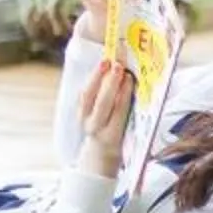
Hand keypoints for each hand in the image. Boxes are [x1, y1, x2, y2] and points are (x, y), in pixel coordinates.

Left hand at [75, 59, 133, 178]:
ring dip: (97, 78)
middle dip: (110, 83)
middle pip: (103, 103)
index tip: (130, 77)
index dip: (124, 93)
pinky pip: (82, 95)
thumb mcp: (128, 131)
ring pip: (88, 97)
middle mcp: (96, 128)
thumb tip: (134, 83)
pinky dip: (90, 81)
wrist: (100, 150)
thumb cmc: (121, 137)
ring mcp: (84, 120)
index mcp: (112, 135)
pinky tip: (99, 69)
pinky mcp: (78, 113)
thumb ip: (130, 111)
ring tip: (106, 62)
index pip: (119, 111)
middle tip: (118, 66)